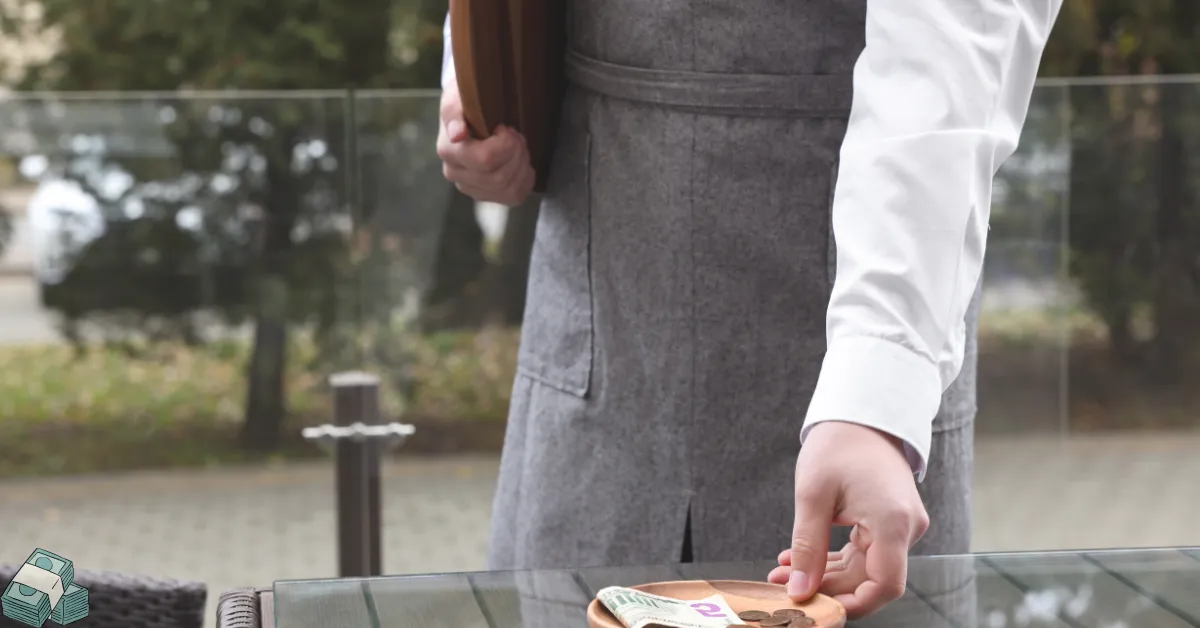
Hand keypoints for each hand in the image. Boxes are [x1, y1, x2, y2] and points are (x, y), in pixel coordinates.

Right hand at [436, 82, 535, 205]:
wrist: (471, 111)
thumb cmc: (467, 102)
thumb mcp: (458, 97)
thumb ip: (454, 112)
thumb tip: (457, 135)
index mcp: (449, 151)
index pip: (485, 160)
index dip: (505, 144)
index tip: (504, 127)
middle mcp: (455, 174)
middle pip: (499, 177)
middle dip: (516, 153)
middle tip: (515, 135)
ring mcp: (470, 187)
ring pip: (508, 189)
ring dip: (522, 165)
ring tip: (517, 147)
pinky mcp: (486, 195)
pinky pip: (514, 197)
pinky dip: (525, 180)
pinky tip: (521, 163)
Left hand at [766, 421, 928, 618]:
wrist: (862, 413)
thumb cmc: (839, 444)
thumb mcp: (813, 496)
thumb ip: (807, 547)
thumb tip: (798, 589)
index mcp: (893, 521)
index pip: (884, 585)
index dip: (852, 604)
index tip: (816, 605)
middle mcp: (906, 527)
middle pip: (871, 579)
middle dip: (827, 587)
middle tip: (783, 584)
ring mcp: (901, 525)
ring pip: (865, 568)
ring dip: (826, 573)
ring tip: (783, 571)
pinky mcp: (890, 522)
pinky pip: (865, 552)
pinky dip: (835, 558)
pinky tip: (801, 557)